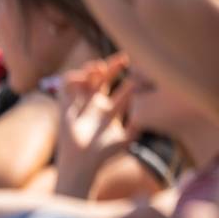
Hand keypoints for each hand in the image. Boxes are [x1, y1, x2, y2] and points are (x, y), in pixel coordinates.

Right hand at [56, 55, 132, 196]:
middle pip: (104, 79)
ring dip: (92, 69)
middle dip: (114, 67)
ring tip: (100, 67)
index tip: (141, 71)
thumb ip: (139, 125)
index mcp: (109, 111)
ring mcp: (80, 103)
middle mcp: (95, 104)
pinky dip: (74, 76)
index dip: (131, 80)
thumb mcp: (127, 138)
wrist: (83, 160)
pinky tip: (84, 78)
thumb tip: (153, 114)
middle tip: (124, 57)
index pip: (122, 90)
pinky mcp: (65, 103)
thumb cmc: (104, 153)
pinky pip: (66, 83)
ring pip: (86, 78)